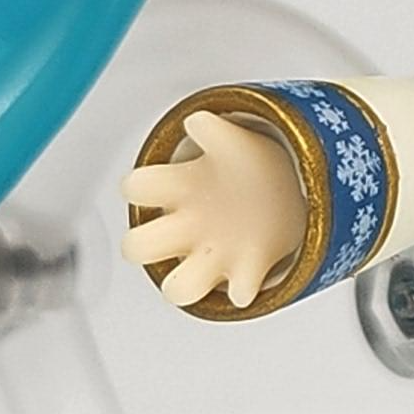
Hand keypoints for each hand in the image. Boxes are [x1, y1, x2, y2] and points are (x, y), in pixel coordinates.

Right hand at [122, 111, 306, 310]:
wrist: (276, 195)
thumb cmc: (238, 169)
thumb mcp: (229, 142)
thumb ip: (214, 130)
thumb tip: (196, 123)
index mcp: (177, 190)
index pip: (137, 189)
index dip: (137, 189)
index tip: (151, 186)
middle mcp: (184, 229)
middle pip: (137, 248)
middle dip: (144, 245)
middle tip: (172, 232)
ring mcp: (212, 255)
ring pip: (178, 288)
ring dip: (187, 282)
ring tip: (211, 259)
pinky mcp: (246, 270)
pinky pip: (239, 291)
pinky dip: (243, 286)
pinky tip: (248, 275)